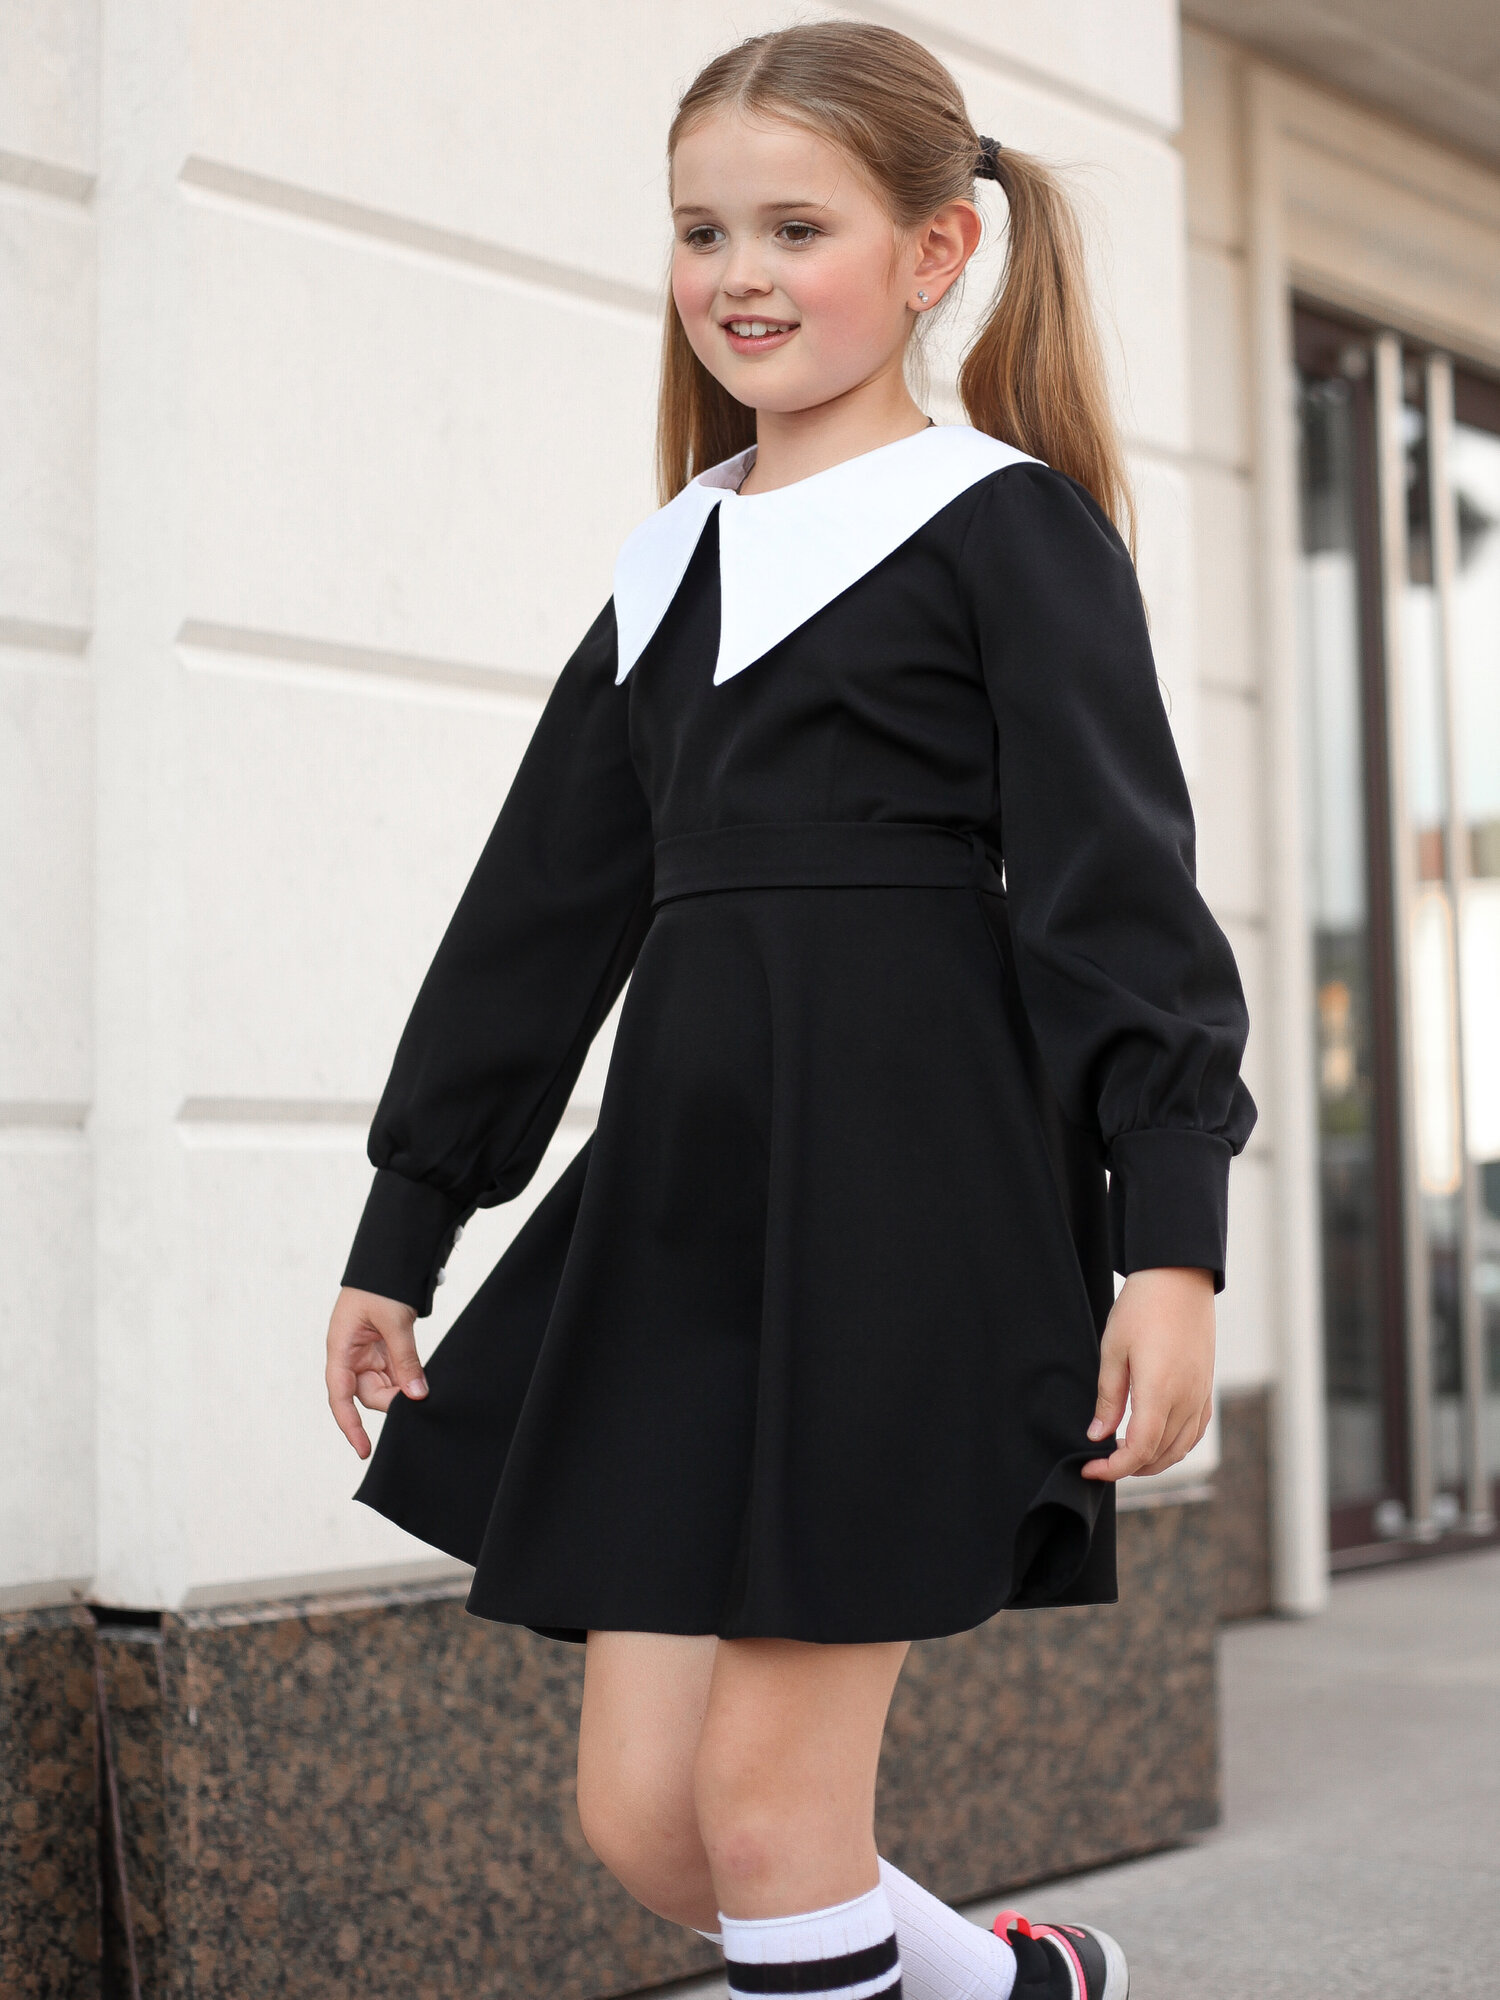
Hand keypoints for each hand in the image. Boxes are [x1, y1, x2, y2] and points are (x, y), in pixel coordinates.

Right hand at [325, 1286, 427, 1459]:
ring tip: (424, 1383)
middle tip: (420, 1396)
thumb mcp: (394, 1321)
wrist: (389, 1261)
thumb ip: (405, 1358)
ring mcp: (367, 1354)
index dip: (350, 1426)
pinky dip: (408, 1379)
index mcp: (340, 1349)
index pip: (340, 1396)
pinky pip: (395, 1374)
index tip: (364, 1450)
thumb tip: (417, 1395)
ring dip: (403, 1389)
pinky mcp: (384, 1350)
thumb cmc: (380, 1286)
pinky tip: (422, 1379)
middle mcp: (350, 1356)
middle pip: (368, 1395)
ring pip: (384, 1387)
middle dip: (392, 1399)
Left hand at [1081, 1267, 1214, 1481]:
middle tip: (1100, 1461)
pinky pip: (1195, 1431)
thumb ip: (1108, 1397)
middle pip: (1160, 1455)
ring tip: (1123, 1454)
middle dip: (1129, 1467)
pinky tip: (1156, 1441)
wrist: (1179, 1278)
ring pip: (1181, 1448)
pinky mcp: (1206, 1387)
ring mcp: (1201, 1394)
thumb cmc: (1142, 1308)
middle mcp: (1186, 1399)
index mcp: (1160, 1391)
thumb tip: (1098, 1434)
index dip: (1113, 1468)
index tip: (1090, 1468)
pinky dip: (1175, 1446)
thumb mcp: (1113, 1349)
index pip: (1138, 1449)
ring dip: (1152, 1460)